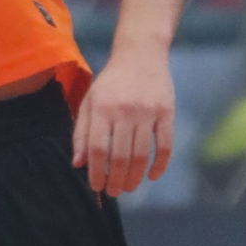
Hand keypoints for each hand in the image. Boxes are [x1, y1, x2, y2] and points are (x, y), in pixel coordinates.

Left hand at [72, 43, 175, 196]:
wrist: (141, 54)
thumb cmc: (111, 82)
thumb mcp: (90, 101)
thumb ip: (82, 132)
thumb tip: (78, 164)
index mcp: (102, 107)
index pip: (97, 148)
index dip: (96, 172)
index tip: (96, 186)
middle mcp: (124, 110)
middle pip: (120, 156)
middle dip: (115, 180)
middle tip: (114, 192)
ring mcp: (147, 111)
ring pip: (141, 154)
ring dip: (135, 177)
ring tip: (129, 187)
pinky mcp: (167, 112)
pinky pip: (165, 145)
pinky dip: (160, 165)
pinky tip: (152, 177)